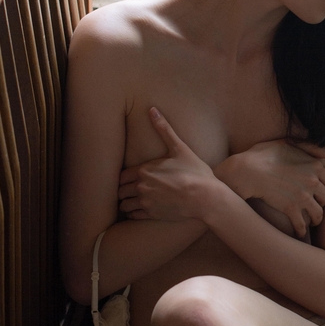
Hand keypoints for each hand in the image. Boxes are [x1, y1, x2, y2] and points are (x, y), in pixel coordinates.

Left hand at [118, 107, 215, 221]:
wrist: (204, 197)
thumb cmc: (194, 172)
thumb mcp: (179, 148)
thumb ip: (164, 129)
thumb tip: (152, 109)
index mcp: (143, 170)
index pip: (120, 176)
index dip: (123, 178)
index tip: (127, 178)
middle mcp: (141, 186)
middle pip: (120, 191)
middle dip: (123, 190)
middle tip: (127, 190)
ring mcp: (145, 202)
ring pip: (124, 205)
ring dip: (126, 203)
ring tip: (131, 201)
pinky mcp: (152, 215)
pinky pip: (133, 216)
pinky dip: (132, 213)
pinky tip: (138, 211)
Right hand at [219, 138, 324, 237]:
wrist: (248, 170)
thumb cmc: (265, 154)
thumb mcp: (290, 143)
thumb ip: (312, 148)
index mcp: (315, 166)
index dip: (324, 185)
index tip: (318, 190)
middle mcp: (313, 182)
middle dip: (321, 201)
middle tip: (314, 204)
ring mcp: (303, 197)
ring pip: (318, 213)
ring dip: (316, 219)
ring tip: (312, 221)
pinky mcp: (291, 209)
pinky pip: (302, 225)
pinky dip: (301, 231)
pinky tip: (299, 233)